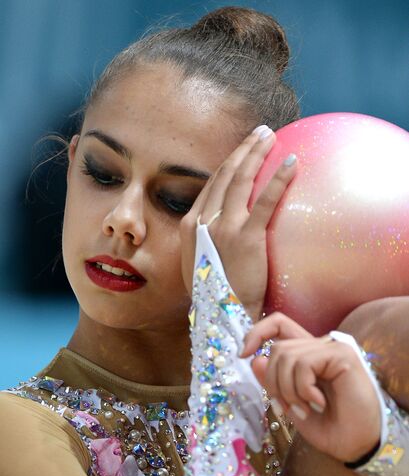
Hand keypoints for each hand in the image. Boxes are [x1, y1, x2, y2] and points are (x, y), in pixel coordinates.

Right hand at [180, 125, 296, 321]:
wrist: (221, 316)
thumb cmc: (214, 293)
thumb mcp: (198, 262)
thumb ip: (206, 238)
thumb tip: (220, 226)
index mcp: (189, 225)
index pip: (212, 184)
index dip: (229, 163)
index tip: (243, 151)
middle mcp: (203, 220)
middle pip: (225, 174)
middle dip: (244, 149)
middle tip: (260, 133)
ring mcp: (224, 227)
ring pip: (241, 179)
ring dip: (256, 152)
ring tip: (270, 136)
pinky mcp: (247, 236)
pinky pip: (266, 200)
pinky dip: (278, 178)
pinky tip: (291, 162)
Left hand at [241, 312, 380, 461]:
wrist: (356, 446)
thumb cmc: (328, 426)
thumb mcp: (290, 403)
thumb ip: (273, 381)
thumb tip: (254, 359)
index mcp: (306, 354)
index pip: (277, 324)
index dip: (256, 333)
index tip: (243, 355)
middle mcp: (319, 346)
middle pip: (276, 347)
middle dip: (272, 382)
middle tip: (286, 408)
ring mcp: (332, 348)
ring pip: (286, 355)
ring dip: (288, 390)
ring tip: (304, 409)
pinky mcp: (342, 354)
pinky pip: (304, 364)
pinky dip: (303, 389)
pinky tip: (318, 403)